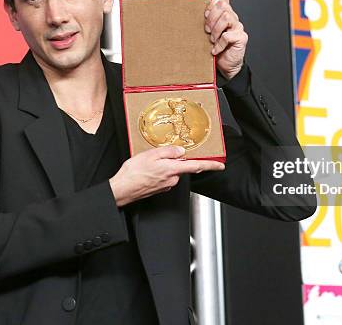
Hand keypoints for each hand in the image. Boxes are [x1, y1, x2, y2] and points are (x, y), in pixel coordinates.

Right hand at [109, 146, 224, 206]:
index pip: (196, 167)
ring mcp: (166, 185)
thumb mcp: (150, 155)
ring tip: (148, 163)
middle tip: (158, 156)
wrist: (122, 190)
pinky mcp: (160, 189)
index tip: (220, 166)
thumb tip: (180, 151)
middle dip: (173, 160)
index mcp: (172, 169)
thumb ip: (168, 151)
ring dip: (165, 166)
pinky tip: (148, 170)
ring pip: (172, 171)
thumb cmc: (133, 174)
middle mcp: (172, 180)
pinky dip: (159, 172)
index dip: (210, 166)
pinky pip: (165, 177)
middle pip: (181, 166)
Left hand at [205, 0, 247, 79]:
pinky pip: (228, 36)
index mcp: (224, 14)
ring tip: (211, 39)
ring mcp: (238, 28)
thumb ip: (204, 14)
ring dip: (215, 30)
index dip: (212, 3)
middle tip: (207, 29)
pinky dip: (219, 44)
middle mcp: (232, 18)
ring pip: (226, 18)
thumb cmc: (215, 47)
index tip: (205, 14)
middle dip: (211, 17)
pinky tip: (215, 49)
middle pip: (223, 6)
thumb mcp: (206, 30)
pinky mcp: (240, 38)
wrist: (225, 65)